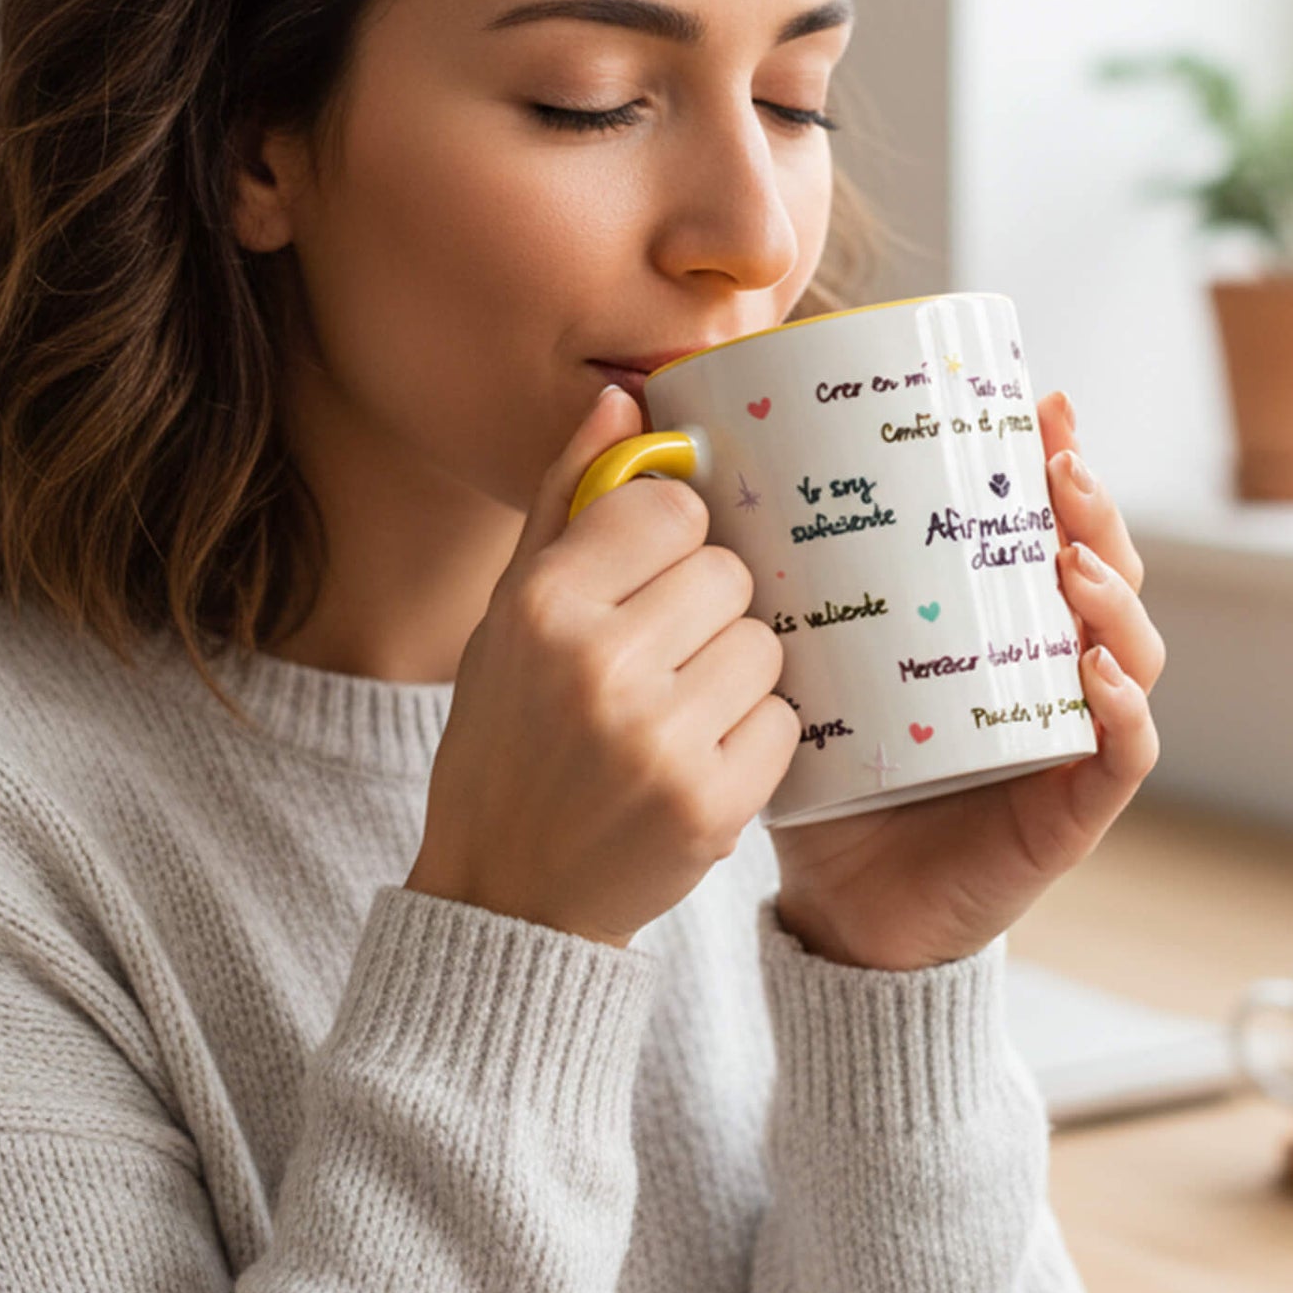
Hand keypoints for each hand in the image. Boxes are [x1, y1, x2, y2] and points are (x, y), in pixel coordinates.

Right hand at [409, 383, 799, 949]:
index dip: (670, 536)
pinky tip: (698, 757)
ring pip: (764, 645)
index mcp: (543, 606)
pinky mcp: (711, 806)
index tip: (649, 573)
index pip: (669, 507)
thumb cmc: (508, 735)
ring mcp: (658, 739)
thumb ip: (565, 501)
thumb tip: (620, 399)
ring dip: (736, 671)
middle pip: (728, 573)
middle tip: (662, 654)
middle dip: (706, 606)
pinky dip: (753, 738)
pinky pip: (784, 723)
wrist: (508, 892)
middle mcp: (598, 666)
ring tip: (679, 709)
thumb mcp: (508, 614)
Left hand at [767, 389, 1163, 970]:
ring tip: (1070, 561)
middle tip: (1057, 461)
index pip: (1041, 530)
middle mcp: (1040, 668)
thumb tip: (687, 456)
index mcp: (987, 624)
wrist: (837, 902)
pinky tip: (1095, 675)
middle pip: (1101, 570)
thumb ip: (767, 578)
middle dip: (1093, 510)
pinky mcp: (1069, 809)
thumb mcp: (799, 657)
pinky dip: (1124, 711)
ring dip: (1114, 595)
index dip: (1055, 464)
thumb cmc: (822, 770)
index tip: (1038, 403)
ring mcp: (1065, 735)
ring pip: (1129, 648)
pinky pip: (1123, 754)